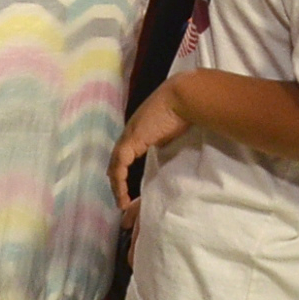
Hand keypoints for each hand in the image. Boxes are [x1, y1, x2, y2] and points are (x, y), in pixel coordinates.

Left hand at [111, 83, 189, 224]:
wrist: (182, 97)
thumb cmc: (183, 110)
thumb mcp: (172, 130)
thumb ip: (166, 141)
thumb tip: (172, 152)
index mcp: (139, 130)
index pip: (124, 154)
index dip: (123, 171)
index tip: (127, 188)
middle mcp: (130, 132)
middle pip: (116, 161)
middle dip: (116, 182)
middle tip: (121, 200)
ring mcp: (129, 136)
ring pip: (115, 165)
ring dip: (117, 186)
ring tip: (121, 203)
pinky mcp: (132, 141)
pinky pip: (120, 165)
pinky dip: (119, 181)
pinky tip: (122, 194)